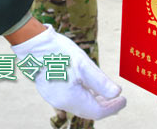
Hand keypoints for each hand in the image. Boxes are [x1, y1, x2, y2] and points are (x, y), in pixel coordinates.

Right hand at [11, 25, 125, 119]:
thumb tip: (117, 94)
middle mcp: (61, 102)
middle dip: (105, 105)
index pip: (97, 112)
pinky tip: (88, 87)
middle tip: (118, 98)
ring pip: (79, 105)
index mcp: (71, 99)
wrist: (33, 44)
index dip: (113, 107)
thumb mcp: (84, 65)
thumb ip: (101, 82)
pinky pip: (71, 99)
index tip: (124, 99)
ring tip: (106, 93)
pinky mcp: (50, 90)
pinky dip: (83, 96)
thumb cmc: (58, 52)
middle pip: (88, 111)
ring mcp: (54, 97)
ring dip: (94, 101)